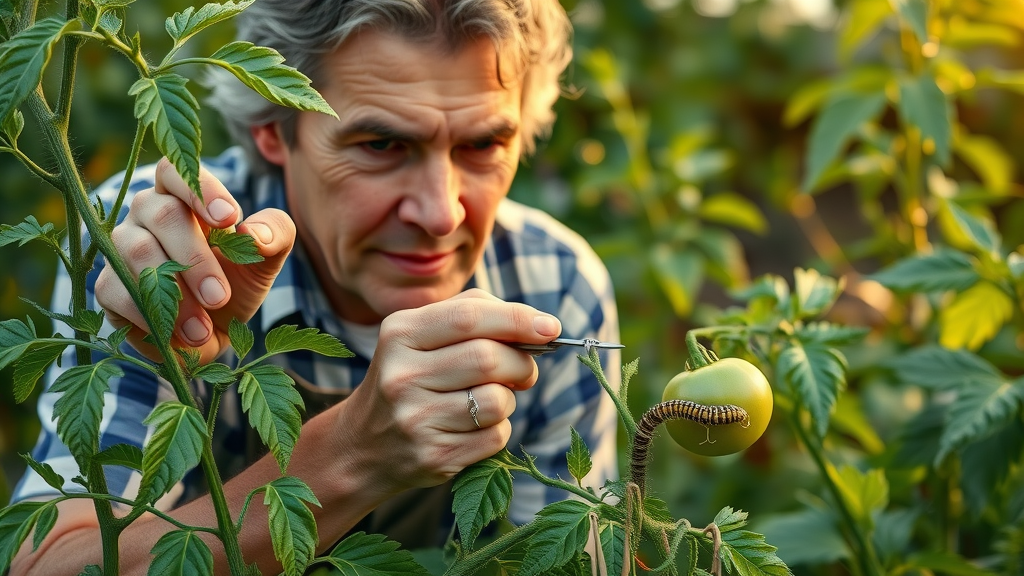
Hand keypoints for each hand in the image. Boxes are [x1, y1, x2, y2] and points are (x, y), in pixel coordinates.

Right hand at [95, 158, 295, 363]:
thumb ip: (275, 235)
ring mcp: (121, 247)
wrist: (213, 331)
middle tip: (220, 297)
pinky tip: (176, 334)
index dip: (200, 189)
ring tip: (202, 328)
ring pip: (136, 252)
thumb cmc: (236, 281)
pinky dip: (148, 315)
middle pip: (162, 213)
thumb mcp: (266, 259)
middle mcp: (146, 213)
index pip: (177, 170)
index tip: (229, 219)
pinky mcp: (107, 285)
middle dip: (196, 258)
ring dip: (174, 294)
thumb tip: (255, 233)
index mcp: (182, 195)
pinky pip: (114, 289)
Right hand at [334, 289, 561, 495]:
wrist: (362, 446)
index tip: (551, 326)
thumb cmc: (411, 377)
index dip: (517, 319)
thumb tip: (540, 325)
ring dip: (508, 400)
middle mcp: (401, 375)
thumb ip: (475, 314)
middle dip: (520, 363)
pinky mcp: (432, 456)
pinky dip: (498, 429)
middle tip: (524, 371)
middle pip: (489, 359)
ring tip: (490, 399)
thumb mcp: (422, 335)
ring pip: (497, 402)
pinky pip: (494, 438)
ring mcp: (415, 419)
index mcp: (400, 333)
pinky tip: (474, 427)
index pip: (469, 317)